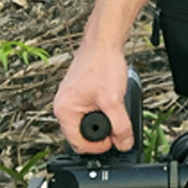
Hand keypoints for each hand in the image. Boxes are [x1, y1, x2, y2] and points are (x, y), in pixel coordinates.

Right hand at [52, 38, 133, 153]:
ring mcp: (70, 99)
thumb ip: (120, 125)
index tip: (115, 140)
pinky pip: (88, 112)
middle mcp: (62, 106)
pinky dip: (100, 112)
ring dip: (102, 122)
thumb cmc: (102, 63)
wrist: (104, 41)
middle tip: (117, 126)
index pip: (79, 144)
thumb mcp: (114, 99)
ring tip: (114, 111)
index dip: (99, 146)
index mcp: (64, 111)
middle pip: (81, 135)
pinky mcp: (78, 93)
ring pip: (86, 123)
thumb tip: (124, 144)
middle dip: (101, 134)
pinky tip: (111, 104)